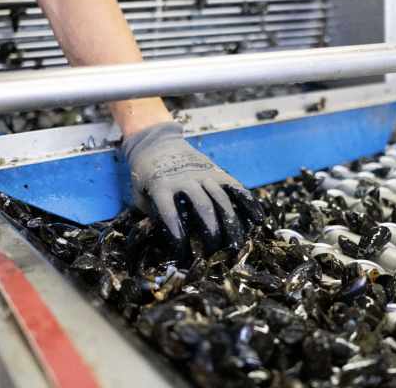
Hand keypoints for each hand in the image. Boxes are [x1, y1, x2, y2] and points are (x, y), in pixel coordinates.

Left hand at [123, 122, 263, 258]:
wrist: (157, 141)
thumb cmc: (145, 172)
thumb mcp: (138, 192)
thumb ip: (148, 213)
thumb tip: (160, 238)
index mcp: (162, 185)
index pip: (170, 213)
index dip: (176, 235)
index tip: (181, 252)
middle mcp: (186, 179)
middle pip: (202, 207)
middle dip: (211, 232)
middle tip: (216, 254)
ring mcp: (203, 174)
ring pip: (221, 199)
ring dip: (231, 223)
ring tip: (237, 245)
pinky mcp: (216, 170)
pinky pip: (235, 187)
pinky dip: (248, 203)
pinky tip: (257, 220)